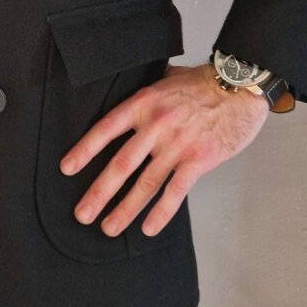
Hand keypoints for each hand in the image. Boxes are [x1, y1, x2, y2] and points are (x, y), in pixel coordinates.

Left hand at [59, 61, 269, 238]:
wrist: (239, 86)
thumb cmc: (202, 83)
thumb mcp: (165, 78)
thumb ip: (145, 94)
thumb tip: (125, 93)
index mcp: (144, 103)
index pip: (106, 129)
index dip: (85, 150)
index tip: (67, 168)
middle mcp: (157, 125)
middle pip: (121, 164)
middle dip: (99, 192)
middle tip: (82, 213)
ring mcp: (178, 144)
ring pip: (145, 183)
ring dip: (125, 209)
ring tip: (108, 227)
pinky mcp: (199, 159)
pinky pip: (176, 191)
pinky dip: (161, 212)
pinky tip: (147, 228)